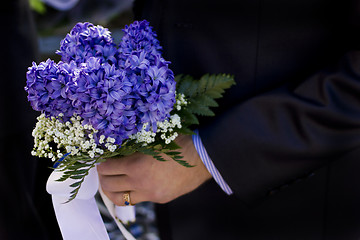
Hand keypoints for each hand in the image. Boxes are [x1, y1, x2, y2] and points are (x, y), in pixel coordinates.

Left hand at [97, 134, 211, 205]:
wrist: (202, 157)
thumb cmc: (179, 143)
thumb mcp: (152, 142)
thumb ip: (133, 150)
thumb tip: (116, 153)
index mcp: (136, 166)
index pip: (107, 168)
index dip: (101, 164)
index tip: (102, 160)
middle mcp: (140, 183)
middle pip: (109, 186)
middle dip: (103, 177)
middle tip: (104, 171)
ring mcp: (150, 194)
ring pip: (120, 199)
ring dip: (113, 191)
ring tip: (113, 182)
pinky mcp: (159, 199)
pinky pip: (138, 199)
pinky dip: (132, 193)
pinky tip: (134, 184)